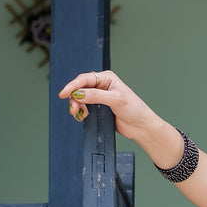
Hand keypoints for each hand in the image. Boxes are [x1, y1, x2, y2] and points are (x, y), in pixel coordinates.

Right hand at [57, 70, 176, 156]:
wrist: (142, 127)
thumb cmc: (135, 110)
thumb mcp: (115, 100)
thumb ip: (96, 96)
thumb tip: (78, 93)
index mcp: (107, 78)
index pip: (84, 79)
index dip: (72, 86)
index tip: (63, 94)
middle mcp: (102, 86)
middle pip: (80, 88)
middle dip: (74, 98)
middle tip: (73, 109)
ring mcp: (100, 97)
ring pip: (81, 98)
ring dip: (77, 106)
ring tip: (79, 114)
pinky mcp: (100, 108)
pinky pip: (85, 107)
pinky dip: (81, 111)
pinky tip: (83, 116)